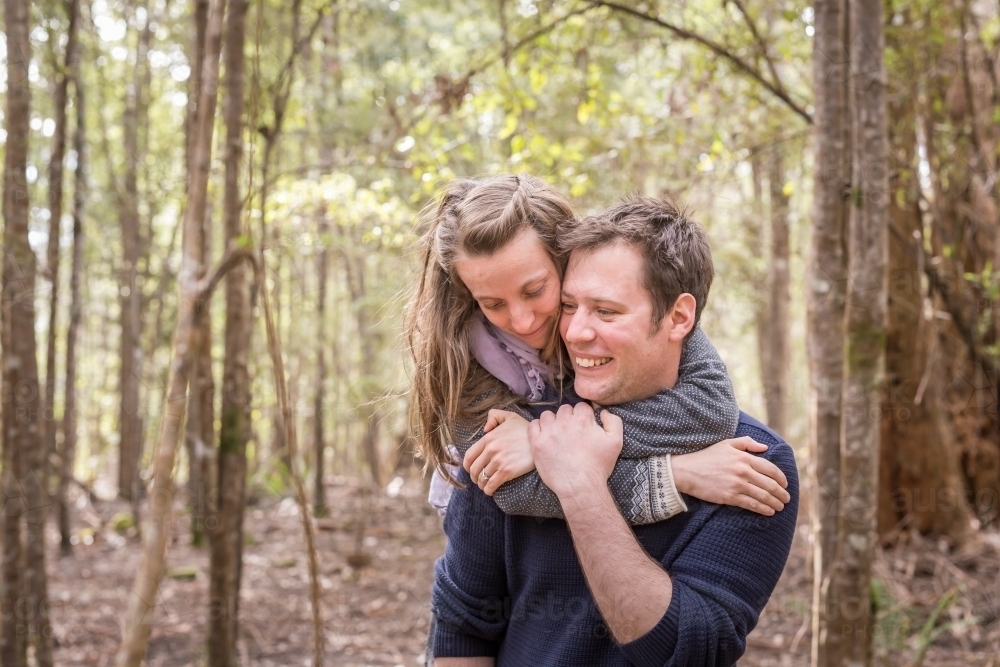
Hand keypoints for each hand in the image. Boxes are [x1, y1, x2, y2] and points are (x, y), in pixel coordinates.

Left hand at [463, 410, 533, 494]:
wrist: (541, 440)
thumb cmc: (525, 429)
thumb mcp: (510, 416)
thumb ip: (494, 416)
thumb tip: (485, 429)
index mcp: (488, 438)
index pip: (469, 455)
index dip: (467, 466)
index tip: (470, 470)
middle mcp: (490, 450)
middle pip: (474, 469)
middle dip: (474, 476)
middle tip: (478, 479)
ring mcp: (498, 461)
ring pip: (482, 478)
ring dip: (481, 484)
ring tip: (484, 485)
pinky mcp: (506, 471)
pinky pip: (491, 484)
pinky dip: (488, 490)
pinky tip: (490, 491)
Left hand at [528, 403, 622, 500]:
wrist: (580, 486)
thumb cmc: (599, 466)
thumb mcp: (616, 442)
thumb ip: (614, 421)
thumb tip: (603, 411)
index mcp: (582, 420)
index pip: (581, 406)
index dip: (584, 415)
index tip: (584, 425)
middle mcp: (564, 422)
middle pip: (564, 409)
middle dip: (569, 417)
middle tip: (571, 432)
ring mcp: (548, 432)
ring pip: (548, 415)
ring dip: (553, 421)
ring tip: (557, 433)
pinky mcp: (537, 443)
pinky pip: (533, 425)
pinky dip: (538, 428)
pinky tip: (545, 436)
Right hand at [670, 437, 789, 515]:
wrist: (687, 471)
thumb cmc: (706, 456)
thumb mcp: (726, 444)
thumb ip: (747, 443)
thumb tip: (765, 447)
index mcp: (743, 457)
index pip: (770, 468)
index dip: (781, 477)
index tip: (785, 484)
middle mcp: (743, 470)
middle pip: (769, 484)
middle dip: (781, 493)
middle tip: (786, 498)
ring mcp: (737, 484)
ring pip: (763, 495)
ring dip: (775, 502)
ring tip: (780, 507)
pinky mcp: (730, 496)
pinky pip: (751, 504)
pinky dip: (763, 509)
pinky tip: (768, 512)